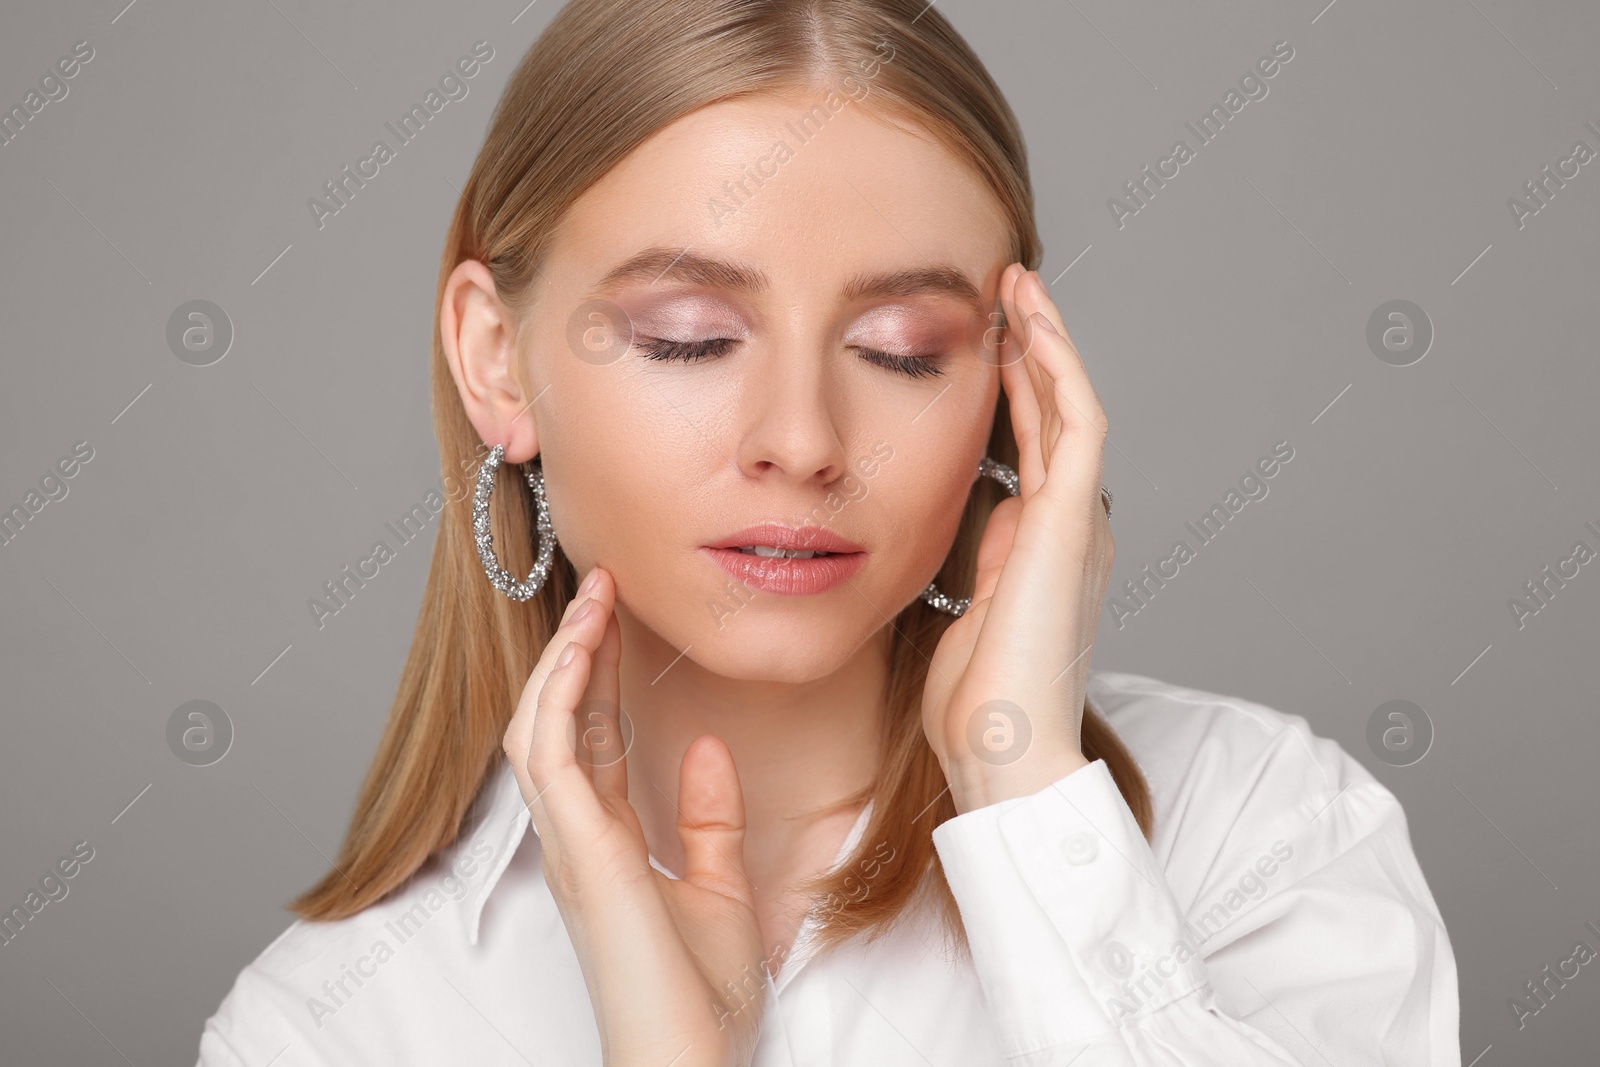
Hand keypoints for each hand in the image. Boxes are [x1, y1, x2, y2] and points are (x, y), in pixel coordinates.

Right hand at [502, 566, 767, 1066]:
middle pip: (562, 718)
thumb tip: (705, 748)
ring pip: (541, 725)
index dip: (599, 672)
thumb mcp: (721, 886)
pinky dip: (559, 698)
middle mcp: (576, 834)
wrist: (689, 1057)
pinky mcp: (578, 848)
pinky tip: (580, 650)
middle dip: (577, 648)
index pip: (592, 735)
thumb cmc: (700, 995)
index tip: (619, 616)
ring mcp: (569, 841)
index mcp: (606, 840)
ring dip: (563, 658)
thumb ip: (709, 818)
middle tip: (603, 585)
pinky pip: (549, 755)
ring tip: (593, 599)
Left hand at [920, 264, 1113, 813]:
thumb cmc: (977, 704)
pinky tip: (1032, 323)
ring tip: (1019, 285)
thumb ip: (974, 562)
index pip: (1031, 448)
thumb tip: (970, 520)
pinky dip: (1058, 368)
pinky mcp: (1074, 522)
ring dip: (1047, 342)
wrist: (1004, 753)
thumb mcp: (963, 613)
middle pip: (1053, 416)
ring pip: (1071, 406)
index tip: (984, 341)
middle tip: (1004, 290)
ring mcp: (1078, 521)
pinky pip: (1076, 424)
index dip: (1013, 391)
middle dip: (1030, 351)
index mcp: (1044, 546)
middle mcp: (1071, 525)